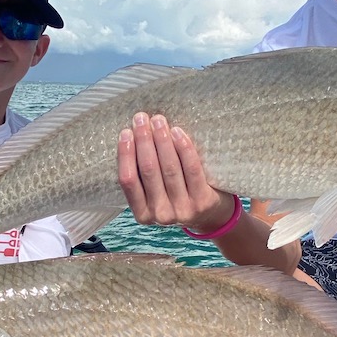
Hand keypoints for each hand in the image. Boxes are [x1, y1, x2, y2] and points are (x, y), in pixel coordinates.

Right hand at [118, 113, 236, 231]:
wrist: (210, 217)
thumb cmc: (176, 198)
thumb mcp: (155, 196)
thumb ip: (143, 178)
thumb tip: (133, 136)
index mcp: (142, 214)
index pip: (128, 181)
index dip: (126, 154)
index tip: (126, 132)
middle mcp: (161, 214)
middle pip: (148, 170)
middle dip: (143, 140)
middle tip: (141, 119)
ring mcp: (183, 209)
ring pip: (169, 168)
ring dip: (162, 140)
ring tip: (158, 120)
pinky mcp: (203, 201)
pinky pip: (191, 168)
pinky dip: (183, 148)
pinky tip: (177, 132)